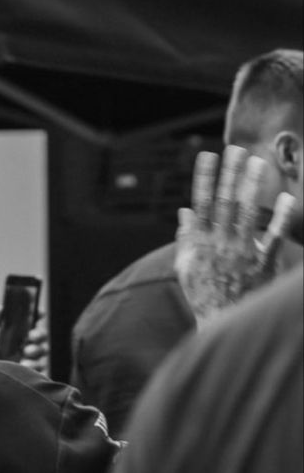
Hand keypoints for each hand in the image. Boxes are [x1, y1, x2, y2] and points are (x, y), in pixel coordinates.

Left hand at [0, 306, 49, 375]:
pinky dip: (35, 366)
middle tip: (31, 337)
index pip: (30, 323)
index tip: (38, 312)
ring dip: (36, 350)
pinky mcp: (30, 377)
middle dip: (39, 334)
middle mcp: (23, 348)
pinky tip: (25, 366)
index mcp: (14, 337)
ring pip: (43, 351)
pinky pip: (41, 369)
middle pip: (40, 336)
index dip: (37, 315)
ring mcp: (29, 362)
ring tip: (25, 355)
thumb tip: (1, 307)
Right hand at [175, 146, 295, 327]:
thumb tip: (185, 211)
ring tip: (258, 163)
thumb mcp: (185, 268)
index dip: (205, 178)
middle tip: (236, 149)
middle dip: (230, 173)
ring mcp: (242, 253)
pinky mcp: (263, 265)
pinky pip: (274, 238)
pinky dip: (280, 218)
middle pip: (225, 201)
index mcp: (200, 242)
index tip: (208, 155)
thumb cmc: (204, 295)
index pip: (202, 202)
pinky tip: (287, 198)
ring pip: (248, 213)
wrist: (223, 323)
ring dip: (252, 186)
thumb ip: (185, 238)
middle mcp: (220, 244)